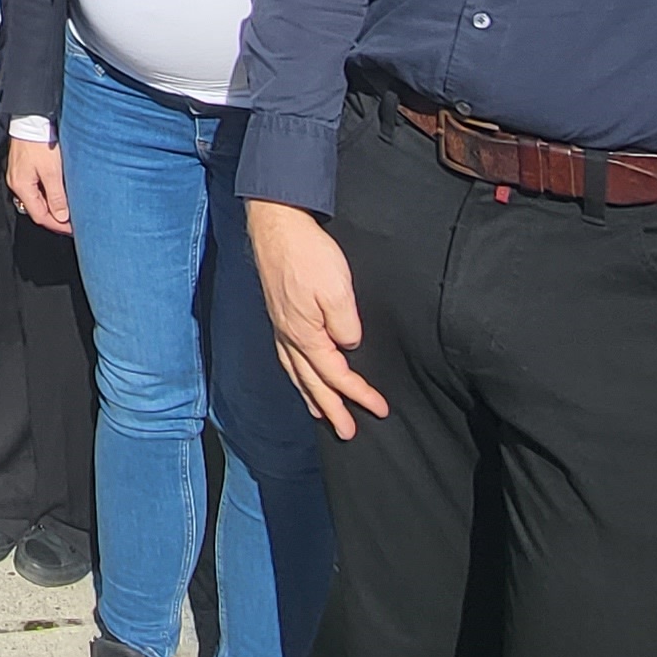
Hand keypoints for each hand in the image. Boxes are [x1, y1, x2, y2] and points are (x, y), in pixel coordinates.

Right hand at [6, 136, 69, 232]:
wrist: (30, 120)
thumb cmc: (39, 142)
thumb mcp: (52, 171)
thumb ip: (56, 196)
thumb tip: (61, 217)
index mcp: (21, 187)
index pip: (39, 215)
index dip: (57, 225)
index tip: (72, 228)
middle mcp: (16, 183)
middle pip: (36, 209)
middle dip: (54, 218)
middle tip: (72, 222)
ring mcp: (18, 176)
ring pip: (36, 199)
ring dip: (51, 206)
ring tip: (67, 209)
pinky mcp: (23, 168)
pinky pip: (34, 189)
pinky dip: (47, 195)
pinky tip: (57, 194)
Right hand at [249, 200, 390, 437]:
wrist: (277, 224)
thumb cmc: (308, 254)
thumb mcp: (337, 290)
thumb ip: (345, 325)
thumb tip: (347, 345)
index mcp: (305, 335)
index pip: (336, 375)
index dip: (359, 394)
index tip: (379, 409)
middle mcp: (289, 336)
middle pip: (312, 383)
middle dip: (330, 410)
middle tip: (347, 432)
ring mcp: (280, 325)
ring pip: (295, 372)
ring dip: (309, 395)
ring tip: (319, 413)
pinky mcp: (278, 313)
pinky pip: (287, 356)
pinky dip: (296, 373)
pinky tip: (299, 372)